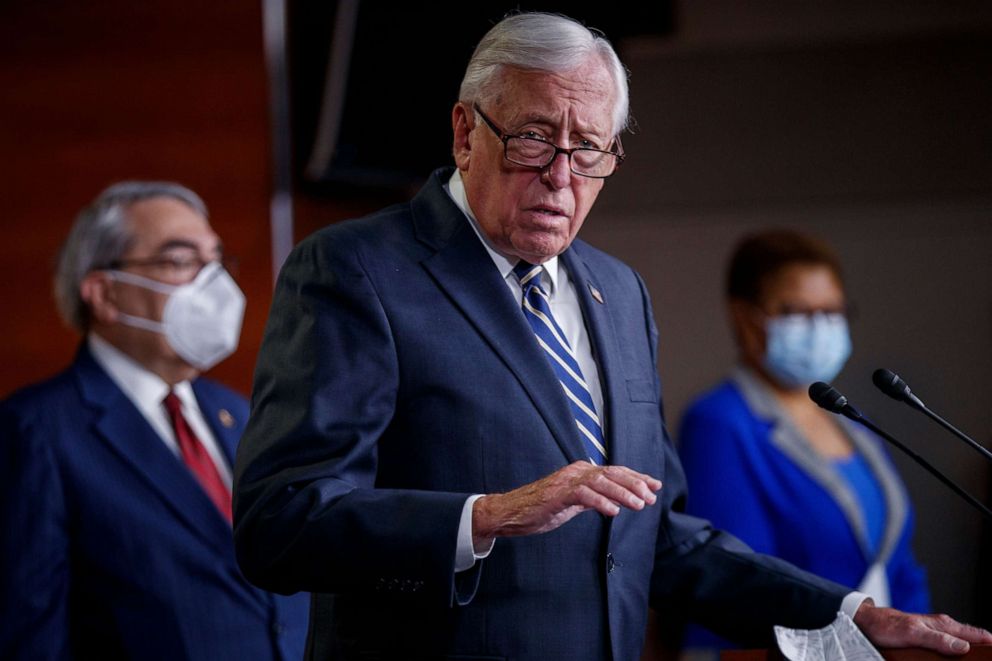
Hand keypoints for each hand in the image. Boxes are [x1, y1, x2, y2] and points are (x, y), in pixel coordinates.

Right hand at [472, 462, 661, 547]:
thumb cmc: (542, 508)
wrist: (511, 512)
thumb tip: (616, 501)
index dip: (637, 478)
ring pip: (601, 481)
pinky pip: (583, 494)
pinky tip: (613, 511)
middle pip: (612, 473)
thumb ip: (594, 498)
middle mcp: (577, 471)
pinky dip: (600, 501)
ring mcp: (567, 481)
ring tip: (639, 505)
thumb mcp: (574, 503)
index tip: (655, 486)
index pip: (615, 472)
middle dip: (635, 484)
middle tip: (652, 497)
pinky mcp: (557, 493)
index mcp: (582, 472)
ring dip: (623, 493)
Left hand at [854, 602, 991, 654]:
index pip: (977, 635)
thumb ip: (938, 639)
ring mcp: (936, 634)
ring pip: (960, 645)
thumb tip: (963, 646)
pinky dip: (955, 654)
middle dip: (982, 650)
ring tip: (977, 660)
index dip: (989, 644)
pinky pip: (947, 648)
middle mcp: (943, 628)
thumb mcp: (913, 633)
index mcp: (944, 625)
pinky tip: (956, 660)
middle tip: (988, 659)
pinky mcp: (928, 641)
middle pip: (971, 640)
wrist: (869, 622)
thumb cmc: (889, 625)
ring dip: (969, 653)